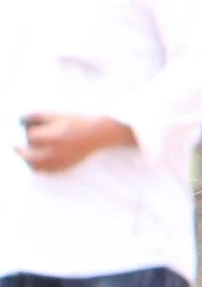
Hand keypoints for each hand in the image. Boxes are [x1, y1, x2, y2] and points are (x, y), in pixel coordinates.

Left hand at [19, 114, 136, 172]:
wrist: (99, 134)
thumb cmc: (79, 122)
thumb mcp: (59, 115)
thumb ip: (39, 116)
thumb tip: (21, 118)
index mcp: (53, 136)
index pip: (31, 136)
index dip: (29, 131)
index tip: (30, 127)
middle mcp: (54, 152)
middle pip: (28, 155)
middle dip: (21, 149)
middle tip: (17, 145)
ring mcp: (58, 162)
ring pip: (34, 166)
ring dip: (28, 159)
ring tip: (29, 152)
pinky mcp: (63, 167)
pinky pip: (44, 171)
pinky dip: (39, 166)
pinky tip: (40, 159)